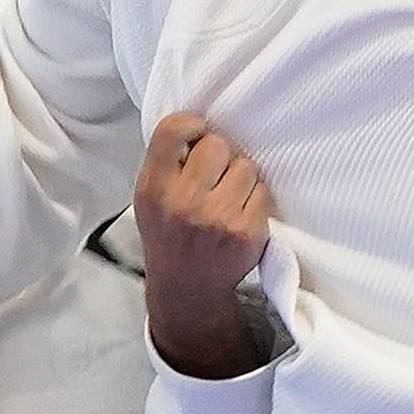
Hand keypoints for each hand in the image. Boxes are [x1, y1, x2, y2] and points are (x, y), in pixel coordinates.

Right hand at [138, 111, 272, 379]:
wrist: (189, 289)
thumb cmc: (170, 233)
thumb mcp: (151, 197)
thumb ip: (167, 161)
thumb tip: (201, 124)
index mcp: (153, 189)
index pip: (173, 130)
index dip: (192, 125)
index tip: (197, 136)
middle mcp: (183, 204)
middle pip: (217, 144)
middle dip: (220, 155)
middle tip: (214, 175)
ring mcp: (217, 220)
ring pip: (246, 166)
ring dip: (241, 176)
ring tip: (227, 197)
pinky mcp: (246, 233)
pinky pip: (263, 191)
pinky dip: (255, 199)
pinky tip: (239, 214)